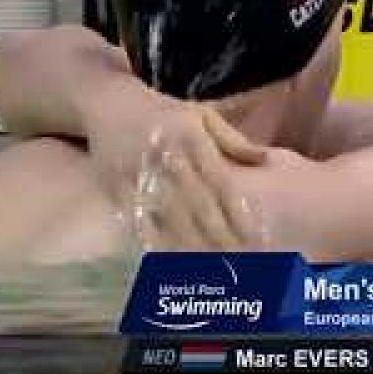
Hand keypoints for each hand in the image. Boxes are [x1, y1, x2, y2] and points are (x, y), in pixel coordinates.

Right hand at [93, 99, 268, 250]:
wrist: (107, 102)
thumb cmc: (164, 112)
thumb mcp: (202, 114)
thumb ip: (233, 140)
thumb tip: (265, 160)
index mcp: (193, 139)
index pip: (221, 184)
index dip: (237, 214)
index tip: (254, 239)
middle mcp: (167, 157)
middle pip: (198, 206)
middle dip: (220, 238)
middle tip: (239, 265)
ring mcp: (140, 173)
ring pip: (170, 218)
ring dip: (192, 247)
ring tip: (213, 271)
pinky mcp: (116, 187)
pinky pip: (138, 221)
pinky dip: (155, 243)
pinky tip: (171, 263)